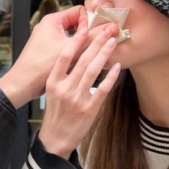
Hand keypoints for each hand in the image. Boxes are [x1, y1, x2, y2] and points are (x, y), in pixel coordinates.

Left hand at [0, 6, 112, 107]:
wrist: (23, 84)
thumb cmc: (43, 65)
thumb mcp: (72, 51)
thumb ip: (94, 38)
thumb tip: (113, 28)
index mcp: (53, 20)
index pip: (80, 11)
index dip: (89, 23)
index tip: (93, 37)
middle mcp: (49, 25)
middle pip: (76, 23)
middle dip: (87, 34)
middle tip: (95, 46)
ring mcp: (47, 37)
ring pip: (71, 36)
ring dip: (81, 44)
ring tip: (88, 56)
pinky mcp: (46, 49)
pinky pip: (65, 45)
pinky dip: (73, 51)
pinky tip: (78, 62)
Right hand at [38, 27, 121, 158]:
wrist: (55, 139)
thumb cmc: (55, 113)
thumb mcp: (52, 92)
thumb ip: (63, 75)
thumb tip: (78, 56)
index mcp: (53, 82)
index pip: (64, 57)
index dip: (75, 41)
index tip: (85, 29)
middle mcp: (64, 88)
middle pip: (82, 60)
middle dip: (96, 43)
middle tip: (106, 30)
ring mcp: (77, 99)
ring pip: (92, 71)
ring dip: (104, 54)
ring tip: (112, 42)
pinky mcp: (89, 109)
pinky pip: (102, 89)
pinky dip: (111, 77)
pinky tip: (117, 66)